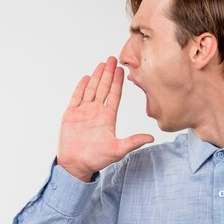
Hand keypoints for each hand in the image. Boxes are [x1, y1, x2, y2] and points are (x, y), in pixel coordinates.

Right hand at [56, 56, 153, 180]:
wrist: (76, 165)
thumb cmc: (96, 160)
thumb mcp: (118, 150)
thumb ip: (133, 141)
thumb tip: (152, 137)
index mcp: (107, 118)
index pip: (114, 95)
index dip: (118, 82)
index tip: (123, 70)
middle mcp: (96, 112)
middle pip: (104, 88)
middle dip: (108, 73)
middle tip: (113, 59)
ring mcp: (83, 112)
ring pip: (91, 89)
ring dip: (97, 77)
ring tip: (102, 63)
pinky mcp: (71, 115)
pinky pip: (76, 97)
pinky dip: (81, 87)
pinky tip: (87, 77)